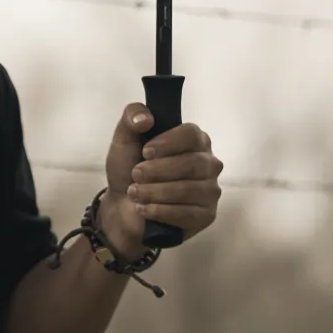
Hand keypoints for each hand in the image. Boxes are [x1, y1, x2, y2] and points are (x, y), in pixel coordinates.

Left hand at [99, 103, 222, 260]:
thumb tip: (146, 118)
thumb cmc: (129, 170)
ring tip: (135, 193)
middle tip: (136, 175)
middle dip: (157, 171)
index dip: (167, 143)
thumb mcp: (124, 139)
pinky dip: (160, 211)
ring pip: (187, 190)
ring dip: (154, 192)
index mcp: (196, 140)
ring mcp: (210, 190)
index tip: (145, 151)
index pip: (192, 134)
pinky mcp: (206, 215)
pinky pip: (187, 214)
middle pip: (191, 164)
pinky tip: (145, 208)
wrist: (122, 206)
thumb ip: (131, 117)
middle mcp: (209, 163)